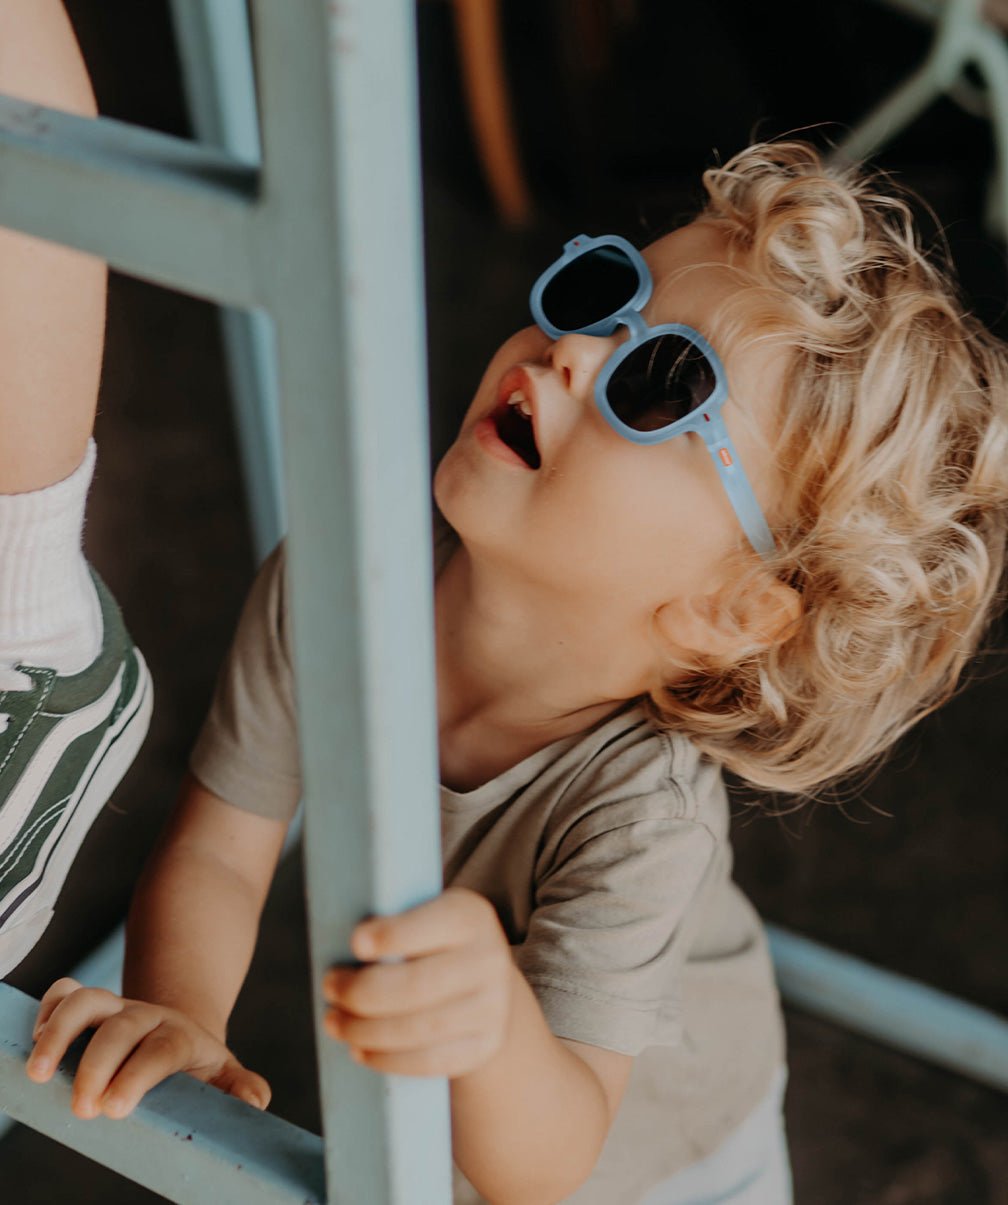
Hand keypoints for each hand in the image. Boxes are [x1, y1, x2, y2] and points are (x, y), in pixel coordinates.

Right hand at [25, 977, 270, 1119]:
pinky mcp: (89, 1007)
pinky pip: (65, 992)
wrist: (179, 1035)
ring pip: (87, 1001)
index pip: (162, 1049)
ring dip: (60, 1032)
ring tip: (38, 1073)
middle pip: (121, 1027)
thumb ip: (240, 1088)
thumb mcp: (223, 1077)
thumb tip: (255, 1101)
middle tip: (82, 1109)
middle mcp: (146, 1016)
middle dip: (98, 1065)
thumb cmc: (196, 1067)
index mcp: (180, 1036)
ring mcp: (115, 1008)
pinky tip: (35, 1040)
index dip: (138, 1074)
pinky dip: (48, 1008)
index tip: (114, 1108)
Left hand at [322, 887, 514, 1078]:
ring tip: (334, 1022)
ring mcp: (492, 1007)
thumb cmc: (434, 941)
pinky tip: (359, 1050)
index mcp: (470, 916)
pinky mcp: (484, 1045)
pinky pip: (431, 1061)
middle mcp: (489, 959)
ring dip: (367, 1030)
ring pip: (421, 1028)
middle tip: (330, 988)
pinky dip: (388, 1059)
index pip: (432, 925)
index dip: (392, 936)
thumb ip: (394, 921)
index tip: (355, 943)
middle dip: (364, 992)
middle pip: (419, 984)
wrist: (486, 979)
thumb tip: (346, 947)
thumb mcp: (425, 914)